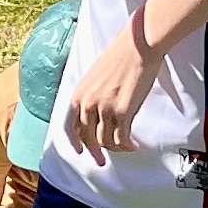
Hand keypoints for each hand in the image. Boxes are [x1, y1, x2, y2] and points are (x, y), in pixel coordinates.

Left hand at [62, 18, 161, 161]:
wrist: (137, 46)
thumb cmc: (120, 55)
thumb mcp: (95, 76)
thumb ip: (92, 94)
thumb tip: (97, 111)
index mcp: (79, 94)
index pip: (71, 127)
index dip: (75, 142)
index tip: (81, 152)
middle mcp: (88, 104)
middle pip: (88, 138)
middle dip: (96, 152)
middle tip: (102, 161)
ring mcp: (104, 109)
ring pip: (106, 141)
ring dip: (115, 148)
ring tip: (125, 147)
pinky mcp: (122, 112)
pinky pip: (122, 139)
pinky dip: (127, 146)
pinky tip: (133, 145)